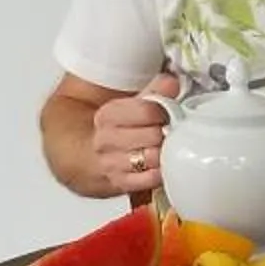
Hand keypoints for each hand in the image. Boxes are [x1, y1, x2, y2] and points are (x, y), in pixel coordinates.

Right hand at [91, 72, 178, 195]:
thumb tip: (171, 83)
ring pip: (153, 158)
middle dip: (166, 133)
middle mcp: (106, 140)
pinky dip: (161, 172)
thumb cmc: (119, 127)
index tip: (166, 113)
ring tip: (165, 147)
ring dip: (165, 153)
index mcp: (108, 115)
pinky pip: (150, 179)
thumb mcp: (131, 103)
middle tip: (168, 131)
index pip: (147, 110)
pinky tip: (161, 164)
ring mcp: (112, 163)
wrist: (93, 153)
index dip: (164, 111)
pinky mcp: (121, 183)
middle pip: (153, 135)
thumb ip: (154, 91)